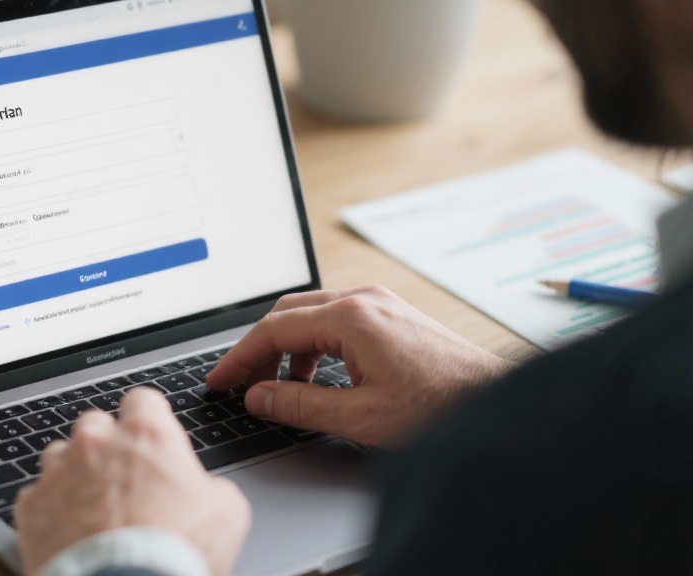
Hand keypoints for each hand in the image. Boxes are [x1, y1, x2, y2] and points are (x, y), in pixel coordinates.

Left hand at [15, 388, 250, 575]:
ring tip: (92, 508)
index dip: (149, 419)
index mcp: (146, 435)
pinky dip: (51, 509)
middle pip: (96, 424)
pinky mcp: (31, 506)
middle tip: (123, 480)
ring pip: (60, 455)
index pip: (143, 400)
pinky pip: (38, 495)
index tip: (150, 437)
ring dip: (74, 473)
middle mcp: (97, 443)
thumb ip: (211, 485)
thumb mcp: (226, 513)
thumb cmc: (175, 554)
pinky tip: (69, 532)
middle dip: (107, 445)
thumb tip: (206, 491)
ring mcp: (58, 472)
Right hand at [206, 285, 514, 447]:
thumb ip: (300, 405)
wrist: (497, 403)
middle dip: (259, 349)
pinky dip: (314, 347)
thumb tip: (258, 397)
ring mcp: (381, 304)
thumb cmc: (441, 408)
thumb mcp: (360, 417)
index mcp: (351, 317)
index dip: (239, 358)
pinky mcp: (393, 316)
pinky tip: (316, 379)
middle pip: (288, 314)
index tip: (220, 380)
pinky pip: (337, 321)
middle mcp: (364, 300)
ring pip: (312, 316)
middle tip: (240, 382)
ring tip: (278, 388)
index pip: (274, 330)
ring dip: (288, 349)